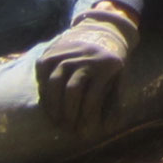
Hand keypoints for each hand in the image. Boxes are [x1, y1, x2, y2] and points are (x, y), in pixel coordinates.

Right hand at [35, 5, 138, 132]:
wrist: (102, 30)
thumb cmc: (111, 63)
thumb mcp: (120, 78)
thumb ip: (114, 101)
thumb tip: (109, 127)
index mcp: (106, 64)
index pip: (93, 96)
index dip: (86, 117)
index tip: (83, 132)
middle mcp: (86, 56)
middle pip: (71, 90)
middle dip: (68, 113)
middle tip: (67, 128)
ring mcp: (68, 51)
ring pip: (54, 82)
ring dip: (53, 106)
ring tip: (56, 120)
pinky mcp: (52, 50)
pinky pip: (42, 73)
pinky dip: (43, 90)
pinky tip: (48, 104)